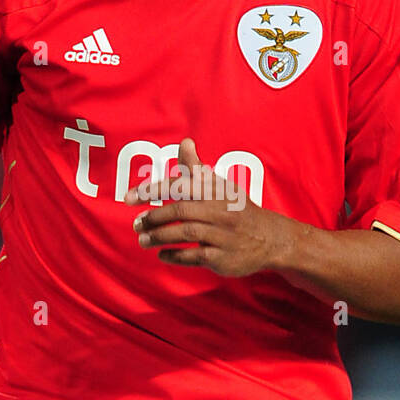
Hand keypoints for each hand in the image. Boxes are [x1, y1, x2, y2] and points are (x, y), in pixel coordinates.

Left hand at [124, 135, 295, 276]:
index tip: (128, 198)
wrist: (271, 238)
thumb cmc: (238, 209)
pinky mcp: (223, 257)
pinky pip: (194, 256)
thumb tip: (184, 142)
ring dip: (160, 237)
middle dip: (154, 217)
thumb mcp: (220, 186)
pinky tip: (162, 254)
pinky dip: (175, 256)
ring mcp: (223, 235)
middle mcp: (220, 210)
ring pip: (186, 233)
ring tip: (143, 240)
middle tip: (136, 224)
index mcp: (215, 191)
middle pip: (181, 210)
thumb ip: (196, 168)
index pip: (180, 185)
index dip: (152, 190)